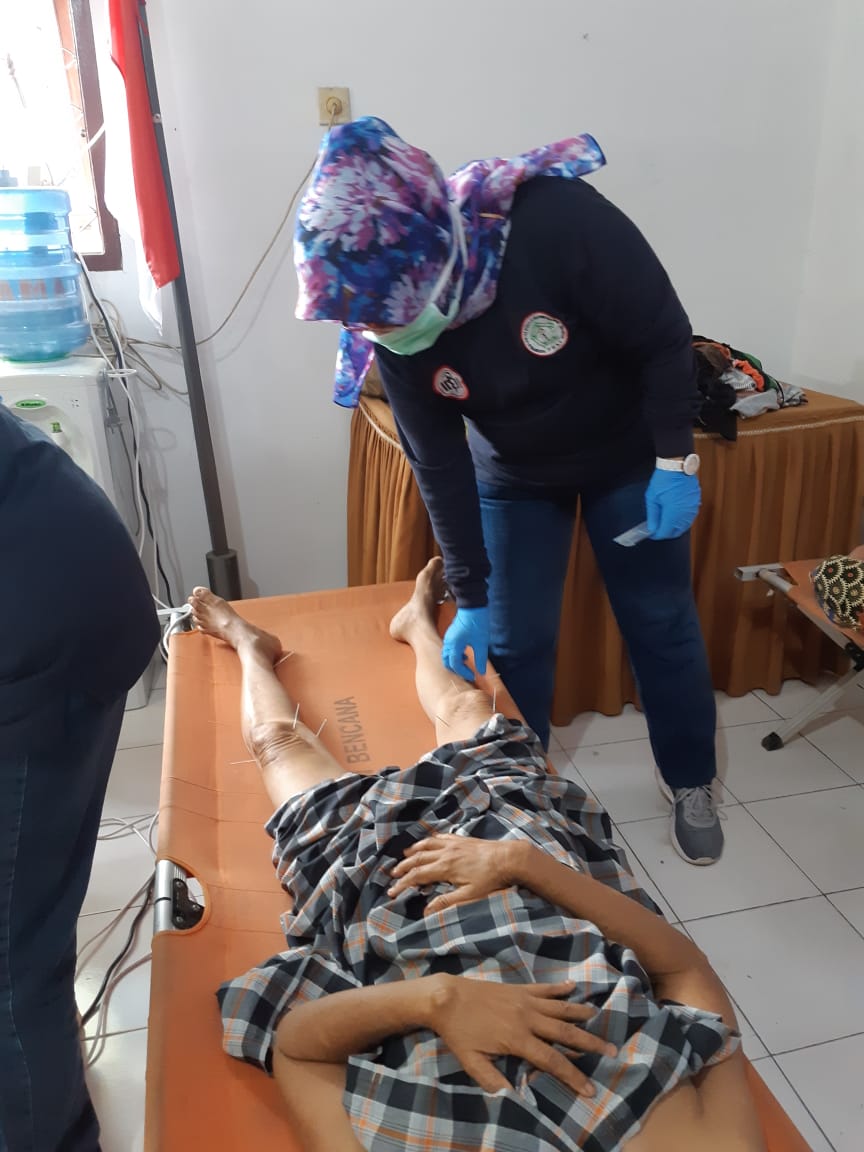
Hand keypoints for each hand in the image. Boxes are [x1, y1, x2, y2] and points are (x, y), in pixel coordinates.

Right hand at [389, 833, 516, 912]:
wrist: (509, 857)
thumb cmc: (490, 879)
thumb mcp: (469, 895)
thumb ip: (446, 903)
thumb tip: (426, 912)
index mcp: (444, 868)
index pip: (417, 876)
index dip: (402, 884)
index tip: (392, 891)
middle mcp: (445, 853)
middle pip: (418, 858)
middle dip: (403, 867)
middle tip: (392, 874)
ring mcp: (453, 844)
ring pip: (427, 845)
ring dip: (413, 850)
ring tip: (404, 855)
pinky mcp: (462, 839)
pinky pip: (441, 837)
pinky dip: (430, 840)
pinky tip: (429, 841)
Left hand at [427, 975, 614, 1096]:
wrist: (445, 997)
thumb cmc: (458, 1033)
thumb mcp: (472, 1063)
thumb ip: (494, 1081)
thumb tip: (515, 1100)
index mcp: (518, 1039)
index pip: (552, 1061)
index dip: (573, 1076)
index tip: (591, 1090)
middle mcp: (527, 1018)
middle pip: (565, 1033)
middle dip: (589, 1043)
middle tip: (612, 1050)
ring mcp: (525, 1000)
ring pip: (559, 1008)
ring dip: (581, 1014)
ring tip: (600, 1019)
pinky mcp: (519, 988)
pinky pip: (544, 988)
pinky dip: (560, 988)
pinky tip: (574, 987)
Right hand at [442, 606, 488, 681]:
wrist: (473, 605)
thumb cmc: (477, 623)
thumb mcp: (481, 643)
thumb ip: (480, 659)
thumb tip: (481, 672)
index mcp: (454, 645)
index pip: (455, 664)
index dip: (463, 672)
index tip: (473, 676)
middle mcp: (448, 642)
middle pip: (446, 661)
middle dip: (455, 669)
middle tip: (466, 673)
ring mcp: (448, 637)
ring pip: (447, 655)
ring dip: (455, 662)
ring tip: (467, 663)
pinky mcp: (451, 634)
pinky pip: (449, 648)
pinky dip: (454, 654)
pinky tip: (465, 654)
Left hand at [645, 469, 700, 539]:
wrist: (678, 466)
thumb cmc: (664, 479)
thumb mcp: (652, 498)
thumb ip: (653, 516)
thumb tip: (652, 529)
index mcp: (673, 514)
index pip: (665, 532)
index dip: (657, 535)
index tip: (652, 533)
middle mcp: (685, 514)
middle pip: (676, 532)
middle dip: (666, 532)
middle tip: (658, 528)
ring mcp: (692, 509)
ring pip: (684, 526)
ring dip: (675, 527)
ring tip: (665, 522)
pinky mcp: (696, 503)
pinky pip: (689, 517)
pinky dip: (682, 520)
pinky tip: (675, 515)